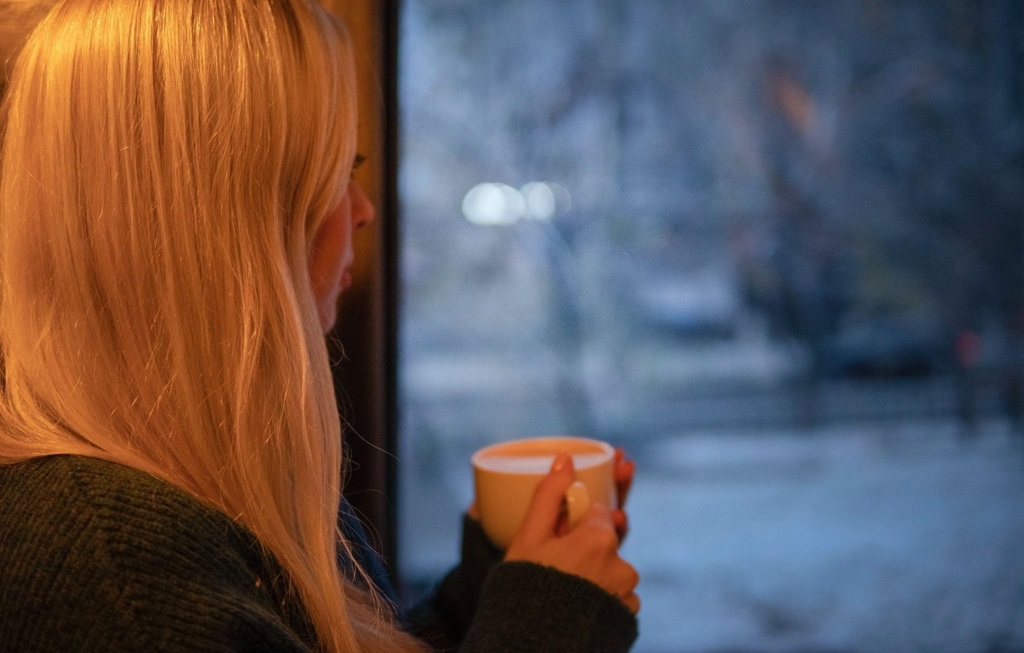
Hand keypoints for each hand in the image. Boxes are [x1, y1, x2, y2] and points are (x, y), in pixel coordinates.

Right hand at [504, 453, 639, 613]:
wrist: (530, 643)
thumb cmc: (525, 587)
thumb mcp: (530, 537)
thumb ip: (550, 495)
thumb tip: (565, 458)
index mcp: (601, 539)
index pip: (598, 513)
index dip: (576, 522)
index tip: (558, 535)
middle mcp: (623, 565)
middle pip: (605, 541)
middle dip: (585, 546)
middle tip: (558, 564)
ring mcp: (628, 594)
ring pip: (611, 568)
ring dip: (593, 571)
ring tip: (561, 587)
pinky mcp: (627, 617)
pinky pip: (616, 594)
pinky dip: (600, 593)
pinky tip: (575, 604)